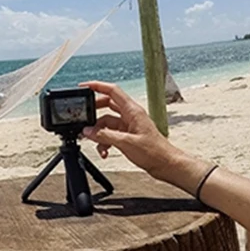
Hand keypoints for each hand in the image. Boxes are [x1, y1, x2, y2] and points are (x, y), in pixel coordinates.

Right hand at [79, 81, 205, 190]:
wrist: (165, 164)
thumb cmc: (154, 151)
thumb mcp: (126, 143)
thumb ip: (105, 136)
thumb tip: (88, 131)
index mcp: (132, 110)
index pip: (112, 91)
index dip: (97, 86)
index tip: (83, 86)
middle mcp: (130, 115)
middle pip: (107, 105)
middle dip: (94, 112)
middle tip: (84, 118)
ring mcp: (129, 125)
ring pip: (107, 122)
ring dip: (99, 132)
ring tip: (94, 142)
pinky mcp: (128, 136)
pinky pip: (111, 134)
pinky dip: (105, 141)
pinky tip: (104, 151)